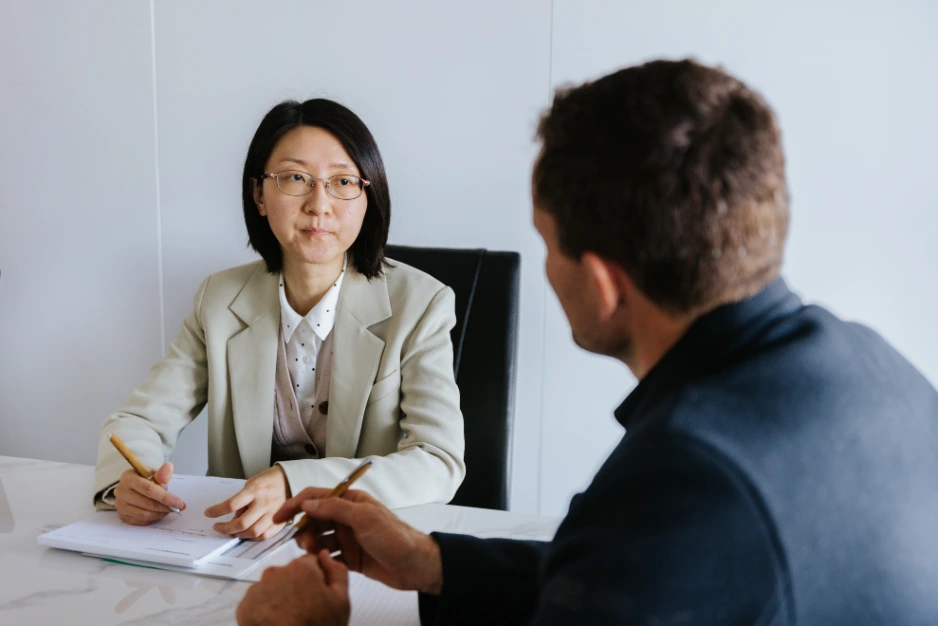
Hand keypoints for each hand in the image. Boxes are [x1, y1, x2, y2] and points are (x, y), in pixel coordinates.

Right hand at [114, 462, 186, 525]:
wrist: (133, 487)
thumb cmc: (145, 479)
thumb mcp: (153, 473)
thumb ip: (161, 473)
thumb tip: (169, 467)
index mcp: (128, 477)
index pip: (148, 489)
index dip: (165, 497)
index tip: (179, 503)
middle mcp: (121, 491)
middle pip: (147, 503)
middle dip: (165, 507)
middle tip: (177, 508)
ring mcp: (120, 505)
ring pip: (144, 515)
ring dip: (160, 514)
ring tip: (169, 510)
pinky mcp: (122, 515)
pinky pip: (140, 521)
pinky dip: (153, 519)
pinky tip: (159, 514)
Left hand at [205, 466, 289, 539]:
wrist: (290, 480)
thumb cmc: (268, 481)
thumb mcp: (251, 483)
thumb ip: (242, 500)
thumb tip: (234, 517)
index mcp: (255, 490)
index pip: (231, 504)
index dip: (217, 511)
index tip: (208, 513)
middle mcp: (264, 503)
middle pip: (242, 523)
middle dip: (225, 528)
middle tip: (217, 527)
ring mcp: (273, 514)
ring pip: (253, 532)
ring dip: (239, 535)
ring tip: (232, 531)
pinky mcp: (280, 521)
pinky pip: (265, 535)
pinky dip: (253, 537)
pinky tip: (247, 534)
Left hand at [236, 550, 349, 625]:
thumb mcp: (341, 601)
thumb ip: (337, 571)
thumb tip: (326, 555)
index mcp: (301, 568)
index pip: (311, 562)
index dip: (317, 579)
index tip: (318, 595)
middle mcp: (276, 572)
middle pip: (290, 573)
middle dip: (297, 586)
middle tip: (305, 610)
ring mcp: (258, 590)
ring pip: (273, 586)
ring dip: (280, 596)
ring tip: (289, 618)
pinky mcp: (244, 606)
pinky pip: (258, 601)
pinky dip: (265, 609)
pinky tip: (276, 622)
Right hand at [273, 488, 442, 593]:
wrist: (413, 565)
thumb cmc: (394, 536)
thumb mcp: (364, 517)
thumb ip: (334, 509)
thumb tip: (307, 504)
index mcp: (351, 501)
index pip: (317, 497)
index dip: (296, 505)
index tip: (279, 517)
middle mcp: (347, 517)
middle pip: (314, 519)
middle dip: (304, 529)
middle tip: (302, 542)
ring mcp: (347, 538)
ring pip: (318, 539)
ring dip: (311, 545)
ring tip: (314, 553)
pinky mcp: (349, 557)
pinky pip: (327, 556)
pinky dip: (321, 560)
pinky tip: (323, 564)